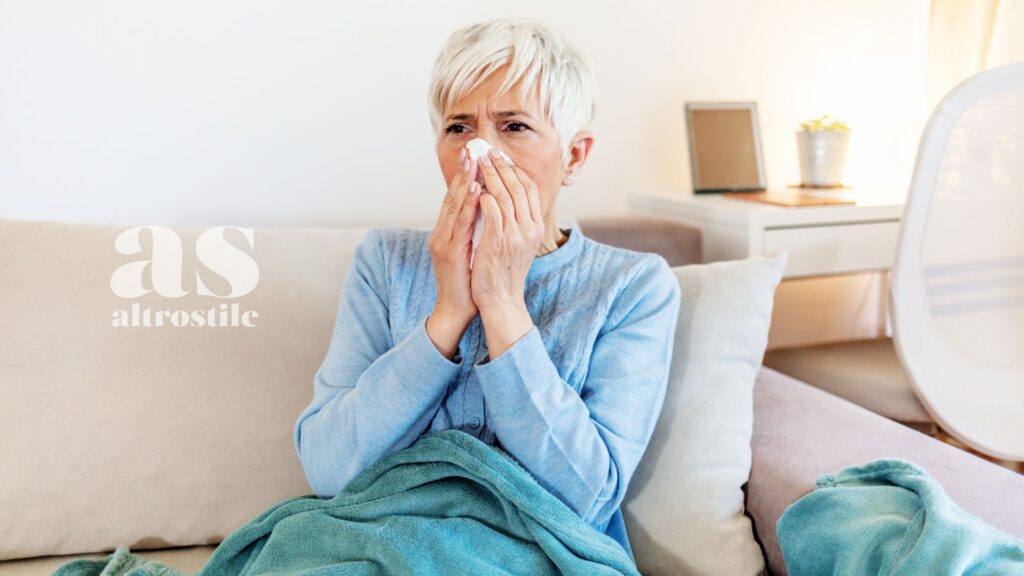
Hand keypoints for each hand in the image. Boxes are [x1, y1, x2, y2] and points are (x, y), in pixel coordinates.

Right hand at [426, 148, 481, 358]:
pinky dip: (468, 206)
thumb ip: (474, 230)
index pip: (456, 199)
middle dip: (463, 172)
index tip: (475, 156)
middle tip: (473, 149)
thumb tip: (486, 211)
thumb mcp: (470, 250)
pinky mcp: (449, 253)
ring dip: (464, 182)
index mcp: (447, 232)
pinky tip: (476, 192)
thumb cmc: (466, 282)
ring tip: (474, 162)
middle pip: (452, 196)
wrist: (455, 309)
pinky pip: (460, 225)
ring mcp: (443, 242)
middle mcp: (442, 233)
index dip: (464, 177)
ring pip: (454, 206)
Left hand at [472, 146, 544, 357]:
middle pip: (518, 186)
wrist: (500, 301)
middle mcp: (530, 229)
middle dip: (501, 165)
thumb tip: (506, 197)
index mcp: (536, 227)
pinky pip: (492, 211)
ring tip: (478, 160)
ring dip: (490, 175)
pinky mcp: (498, 243)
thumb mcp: (516, 243)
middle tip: (487, 150)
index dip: (514, 169)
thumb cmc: (503, 272)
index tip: (500, 156)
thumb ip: (515, 221)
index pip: (529, 188)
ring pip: (505, 194)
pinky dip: (484, 196)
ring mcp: (515, 236)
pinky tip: (475, 186)